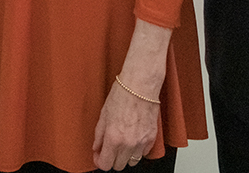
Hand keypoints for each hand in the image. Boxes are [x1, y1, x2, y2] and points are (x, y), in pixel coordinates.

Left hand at [92, 19, 171, 169]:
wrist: (140, 84)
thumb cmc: (122, 94)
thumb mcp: (103, 114)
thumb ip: (99, 134)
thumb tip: (97, 146)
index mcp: (114, 138)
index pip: (105, 164)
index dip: (99, 161)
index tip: (98, 155)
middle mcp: (128, 143)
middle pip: (118, 166)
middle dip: (112, 158)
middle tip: (109, 148)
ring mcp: (141, 142)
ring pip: (132, 162)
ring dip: (125, 156)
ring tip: (122, 143)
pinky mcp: (152, 138)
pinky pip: (143, 153)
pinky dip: (137, 150)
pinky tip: (133, 138)